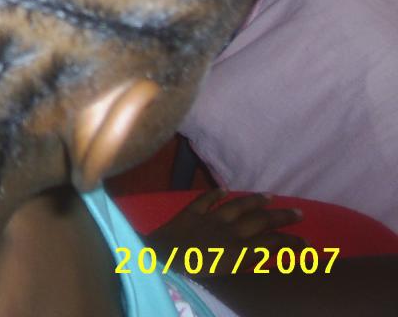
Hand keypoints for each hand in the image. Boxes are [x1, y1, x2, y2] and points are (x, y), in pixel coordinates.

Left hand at [143, 189, 304, 275]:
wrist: (158, 259)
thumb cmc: (191, 274)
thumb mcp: (224, 274)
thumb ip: (244, 262)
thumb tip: (262, 251)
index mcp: (237, 249)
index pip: (271, 243)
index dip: (290, 242)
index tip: (306, 241)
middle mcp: (227, 230)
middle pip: (259, 220)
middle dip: (281, 216)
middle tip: (299, 212)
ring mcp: (208, 219)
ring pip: (237, 205)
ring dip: (254, 200)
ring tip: (270, 196)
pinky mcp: (189, 213)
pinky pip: (205, 200)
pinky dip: (215, 194)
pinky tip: (224, 189)